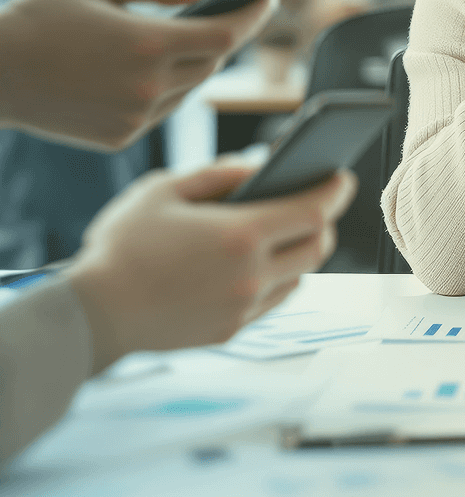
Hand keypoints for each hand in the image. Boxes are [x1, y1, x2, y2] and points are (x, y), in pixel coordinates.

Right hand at [0, 0, 273, 148]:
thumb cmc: (38, 18)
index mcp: (146, 44)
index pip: (226, 35)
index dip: (253, 17)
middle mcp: (147, 87)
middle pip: (213, 62)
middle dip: (228, 36)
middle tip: (241, 13)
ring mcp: (134, 117)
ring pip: (191, 88)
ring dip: (199, 62)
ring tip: (201, 36)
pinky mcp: (119, 136)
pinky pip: (164, 109)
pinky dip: (171, 87)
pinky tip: (162, 67)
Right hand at [67, 162, 356, 370]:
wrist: (89, 315)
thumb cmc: (122, 246)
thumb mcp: (164, 190)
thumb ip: (219, 173)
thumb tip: (259, 167)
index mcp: (240, 235)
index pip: (314, 210)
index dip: (335, 191)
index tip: (342, 175)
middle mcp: (251, 276)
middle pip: (317, 246)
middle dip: (324, 221)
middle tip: (319, 201)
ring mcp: (243, 307)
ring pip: (299, 276)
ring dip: (301, 251)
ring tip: (291, 228)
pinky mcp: (230, 330)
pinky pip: (273, 299)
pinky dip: (278, 277)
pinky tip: (264, 259)